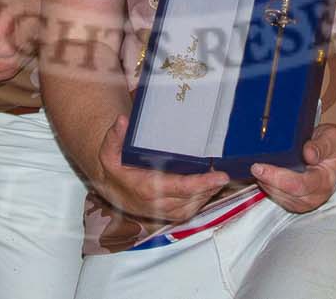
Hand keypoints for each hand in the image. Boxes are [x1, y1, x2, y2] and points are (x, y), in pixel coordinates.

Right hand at [88, 115, 228, 222]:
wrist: (111, 190)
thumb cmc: (114, 169)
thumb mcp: (109, 152)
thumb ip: (115, 136)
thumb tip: (122, 121)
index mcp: (146, 188)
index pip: (180, 187)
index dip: (202, 183)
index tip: (220, 176)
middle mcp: (157, 203)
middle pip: (192, 198)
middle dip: (211, 187)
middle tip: (226, 172)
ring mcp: (165, 211)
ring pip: (194, 205)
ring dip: (209, 193)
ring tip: (220, 176)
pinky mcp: (170, 214)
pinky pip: (191, 209)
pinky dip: (203, 198)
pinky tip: (210, 185)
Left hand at [251, 122, 335, 214]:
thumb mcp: (332, 138)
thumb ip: (321, 145)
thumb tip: (308, 153)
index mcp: (326, 180)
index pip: (299, 185)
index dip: (277, 177)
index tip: (260, 167)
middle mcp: (317, 195)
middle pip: (287, 195)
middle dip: (268, 181)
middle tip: (254, 167)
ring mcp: (308, 200)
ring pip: (282, 199)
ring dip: (268, 186)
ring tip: (257, 170)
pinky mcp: (300, 200)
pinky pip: (282, 199)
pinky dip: (271, 188)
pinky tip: (264, 177)